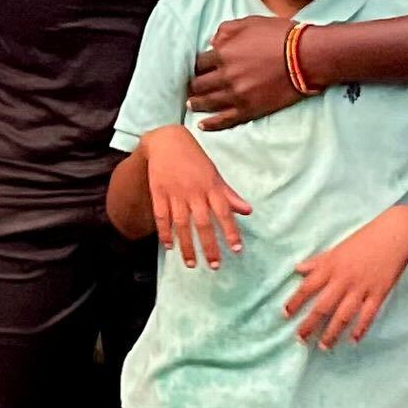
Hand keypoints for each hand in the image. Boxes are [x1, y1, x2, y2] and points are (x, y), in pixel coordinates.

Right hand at [144, 126, 249, 267]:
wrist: (167, 141)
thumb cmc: (194, 159)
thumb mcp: (214, 174)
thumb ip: (229, 195)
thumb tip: (248, 211)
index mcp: (211, 186)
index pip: (224, 212)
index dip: (231, 231)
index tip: (236, 249)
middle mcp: (194, 191)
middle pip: (203, 223)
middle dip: (209, 246)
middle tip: (215, 266)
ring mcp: (175, 193)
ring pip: (182, 224)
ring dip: (187, 246)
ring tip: (192, 263)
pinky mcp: (158, 192)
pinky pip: (162, 217)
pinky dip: (165, 232)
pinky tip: (169, 247)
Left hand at [187, 16, 301, 131]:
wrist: (306, 56)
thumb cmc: (280, 35)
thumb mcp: (250, 22)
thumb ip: (226, 30)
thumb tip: (211, 41)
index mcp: (223, 52)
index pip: (199, 62)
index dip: (196, 66)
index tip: (196, 69)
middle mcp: (225, 75)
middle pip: (199, 84)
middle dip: (193, 85)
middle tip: (190, 88)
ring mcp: (236, 95)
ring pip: (207, 103)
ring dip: (196, 104)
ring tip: (190, 104)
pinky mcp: (249, 109)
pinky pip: (224, 120)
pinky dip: (211, 124)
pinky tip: (202, 125)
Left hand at [286, 205, 407, 347]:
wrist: (394, 235)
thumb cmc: (363, 240)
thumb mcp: (336, 249)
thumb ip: (317, 262)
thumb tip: (297, 269)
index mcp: (330, 267)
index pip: (307, 287)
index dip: (295, 302)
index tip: (285, 315)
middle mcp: (343, 280)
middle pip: (322, 307)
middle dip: (310, 325)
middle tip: (300, 339)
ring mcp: (361, 288)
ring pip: (343, 315)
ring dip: (332, 332)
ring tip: (324, 346)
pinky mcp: (379, 294)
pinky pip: (367, 315)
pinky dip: (360, 328)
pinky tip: (353, 340)